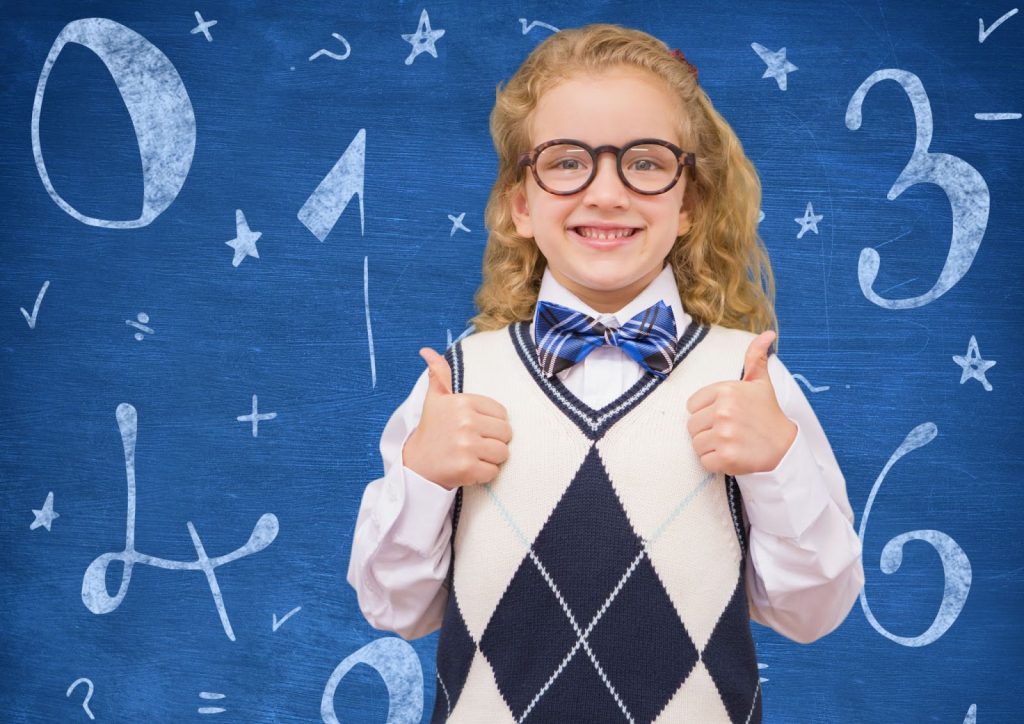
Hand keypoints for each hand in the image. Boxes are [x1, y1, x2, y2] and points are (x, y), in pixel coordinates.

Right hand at [402, 348, 512, 489]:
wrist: (415, 463)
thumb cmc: (431, 429)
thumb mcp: (435, 399)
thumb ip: (439, 374)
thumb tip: (428, 351)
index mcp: (463, 402)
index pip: (502, 413)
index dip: (492, 423)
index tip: (475, 428)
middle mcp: (466, 422)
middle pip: (506, 433)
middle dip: (494, 441)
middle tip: (474, 443)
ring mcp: (467, 446)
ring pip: (503, 453)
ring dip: (490, 458)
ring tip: (472, 455)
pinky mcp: (467, 468)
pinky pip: (493, 472)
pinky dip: (484, 474)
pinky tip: (468, 468)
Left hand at [685, 331, 796, 475]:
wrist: (785, 447)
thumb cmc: (767, 413)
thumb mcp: (760, 382)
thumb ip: (755, 357)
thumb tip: (767, 334)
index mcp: (726, 390)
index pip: (692, 405)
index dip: (706, 412)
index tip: (725, 415)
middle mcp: (723, 411)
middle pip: (692, 426)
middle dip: (707, 431)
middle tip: (729, 432)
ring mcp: (724, 435)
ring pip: (696, 444)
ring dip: (710, 447)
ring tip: (730, 443)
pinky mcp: (726, 457)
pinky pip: (704, 461)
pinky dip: (715, 462)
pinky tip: (731, 456)